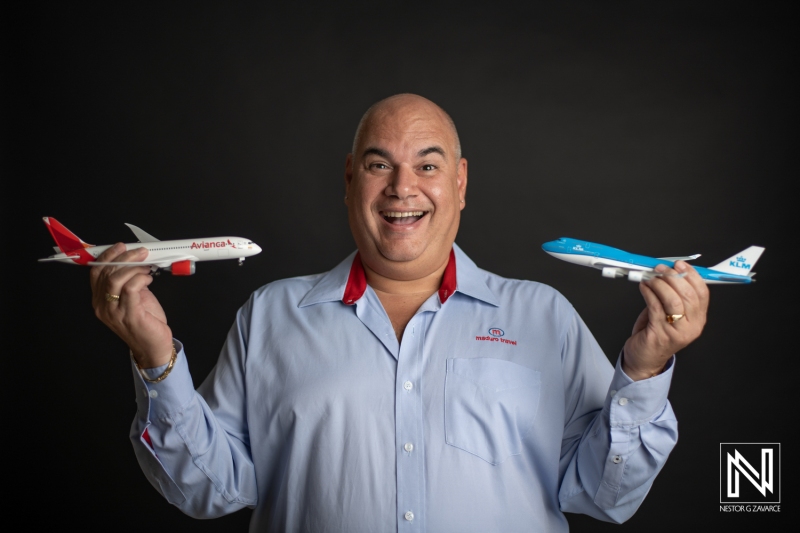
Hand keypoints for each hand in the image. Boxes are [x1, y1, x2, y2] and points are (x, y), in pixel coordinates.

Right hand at [90, 243, 173, 367]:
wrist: (153, 346)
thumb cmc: (145, 321)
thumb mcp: (133, 297)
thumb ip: (129, 281)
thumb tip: (135, 260)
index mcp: (100, 300)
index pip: (96, 272)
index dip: (107, 256)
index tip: (121, 246)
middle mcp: (103, 306)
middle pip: (106, 273)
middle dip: (124, 257)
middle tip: (140, 252)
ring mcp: (114, 312)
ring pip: (116, 279)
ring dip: (134, 267)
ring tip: (147, 266)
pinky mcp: (129, 315)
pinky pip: (131, 289)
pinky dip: (141, 278)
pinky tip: (149, 279)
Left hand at [623, 261, 708, 379]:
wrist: (645, 359)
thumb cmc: (656, 333)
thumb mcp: (670, 314)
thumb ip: (673, 295)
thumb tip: (667, 272)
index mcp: (698, 319)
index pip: (702, 293)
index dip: (692, 275)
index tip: (679, 264)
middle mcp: (692, 327)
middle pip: (688, 295)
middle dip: (673, 277)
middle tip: (660, 269)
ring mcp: (677, 332)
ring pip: (673, 301)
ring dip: (660, 284)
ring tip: (651, 277)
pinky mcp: (660, 334)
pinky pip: (655, 307)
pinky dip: (648, 293)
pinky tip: (644, 287)